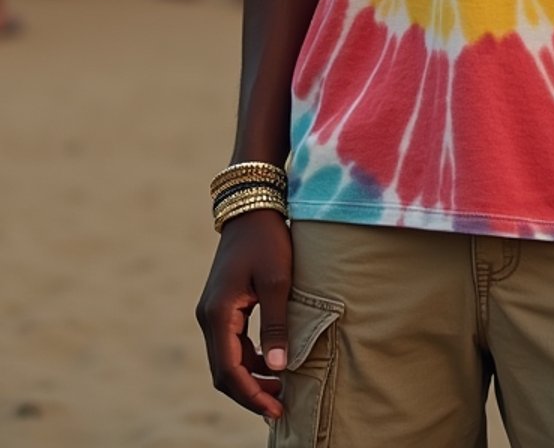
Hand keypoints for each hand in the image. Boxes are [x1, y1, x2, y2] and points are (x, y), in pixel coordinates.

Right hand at [196, 209, 292, 419]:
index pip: (229, 371)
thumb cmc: (268, 240)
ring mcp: (212, 312)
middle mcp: (208, 317)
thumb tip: (278, 369)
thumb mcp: (278, 281)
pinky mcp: (222, 307)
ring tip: (282, 387)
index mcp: (218, 314)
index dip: (251, 396)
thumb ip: (276, 325)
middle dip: (250, 392)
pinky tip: (272, 364)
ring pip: (227, 360)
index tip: (277, 410)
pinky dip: (249, 360)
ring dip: (251, 377)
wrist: (252, 207)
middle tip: (282, 405)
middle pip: (223, 372)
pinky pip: (231, 345)